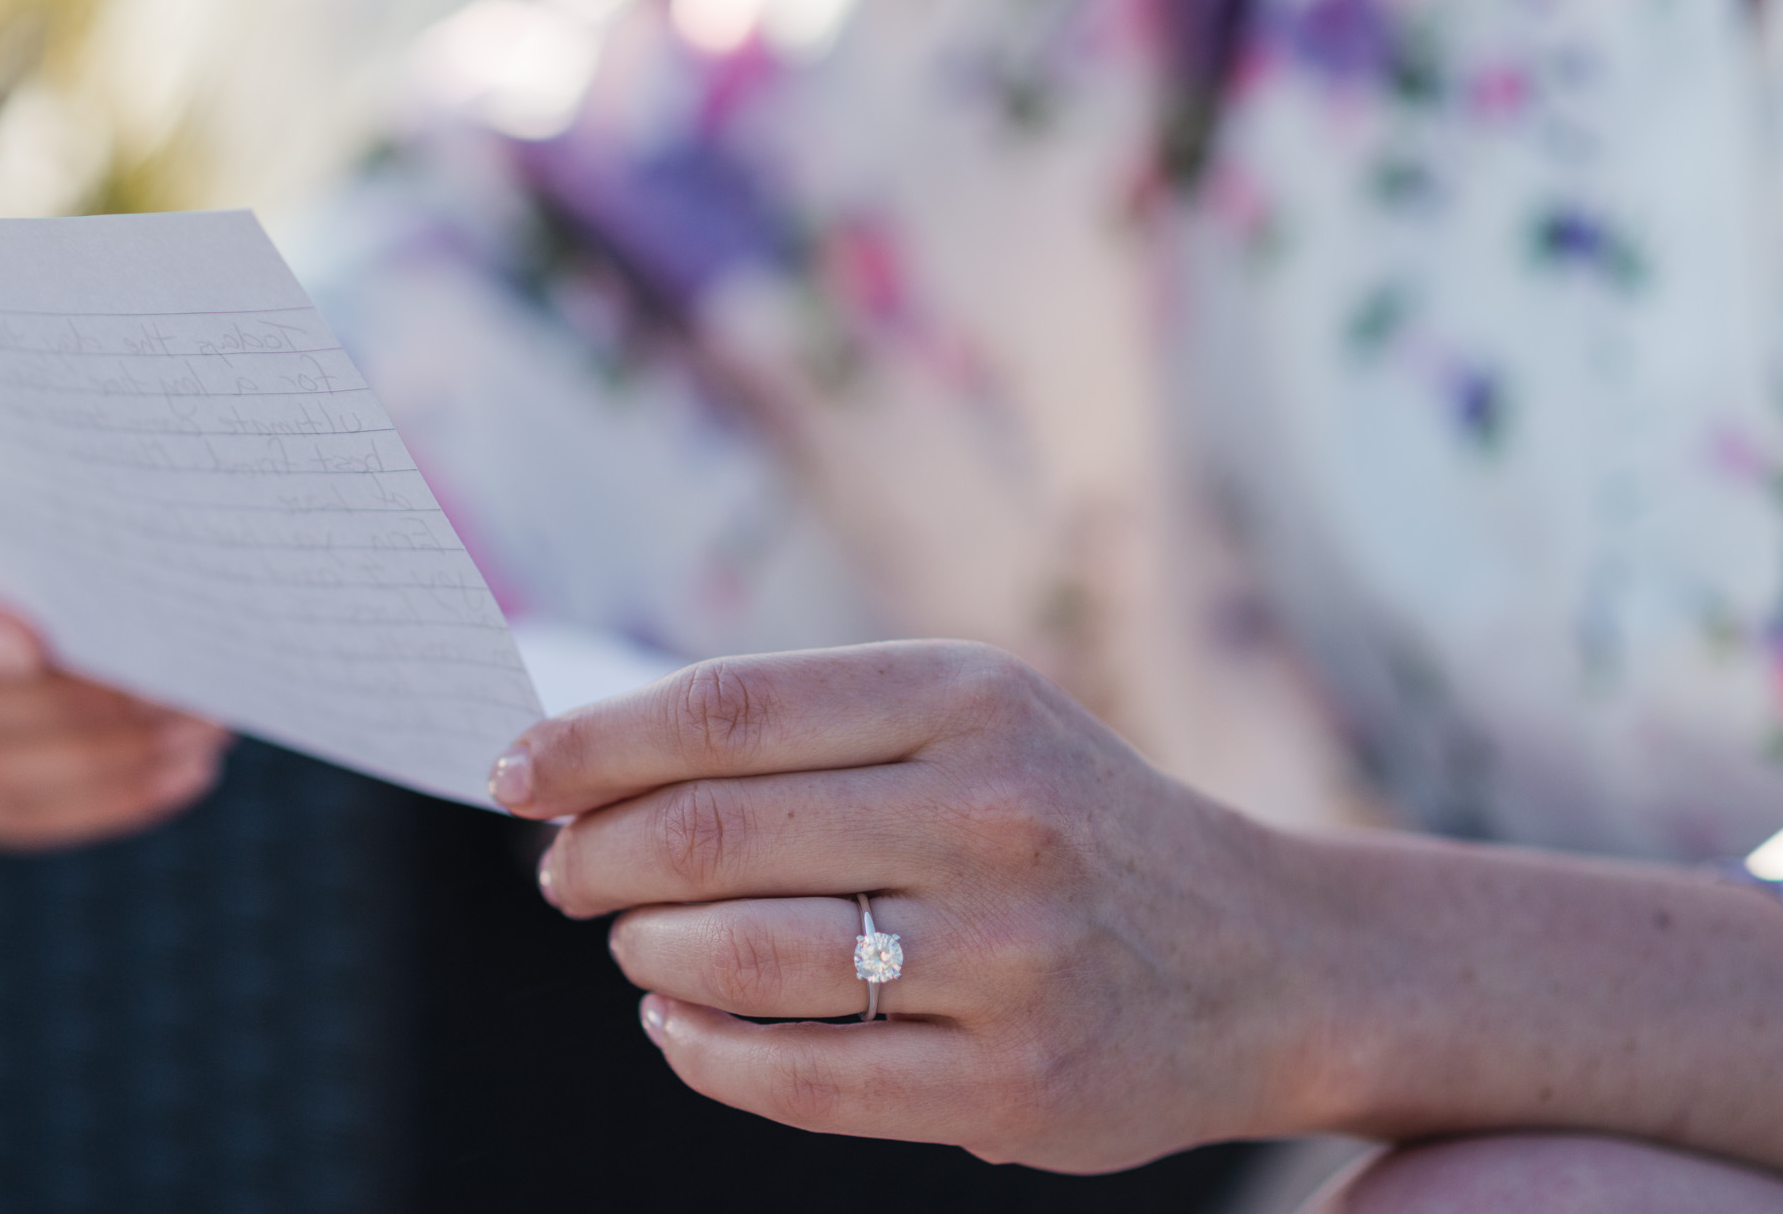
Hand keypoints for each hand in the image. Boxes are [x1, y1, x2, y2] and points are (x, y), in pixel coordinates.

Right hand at [0, 460, 232, 851]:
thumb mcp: (40, 458)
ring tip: (206, 729)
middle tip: (191, 691)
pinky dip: (110, 800)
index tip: (35, 641)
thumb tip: (148, 545)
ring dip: (112, 764)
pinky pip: (17, 816)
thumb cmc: (43, 477)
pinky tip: (186, 770)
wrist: (23, 518)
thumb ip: (65, 499)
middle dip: (84, 711)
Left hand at [488, 641, 1298, 1170]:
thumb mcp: (977, 724)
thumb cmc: (1069, 822)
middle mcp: (996, 814)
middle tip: (560, 871)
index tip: (515, 769)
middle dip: (598, 853)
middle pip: (716, 831)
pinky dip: (701, 1049)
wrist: (1266, 956)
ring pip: (744, 958)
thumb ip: (811, 731)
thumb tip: (593, 763)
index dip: (595, 742)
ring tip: (638, 941)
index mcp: (971, 698)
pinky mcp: (1015, 1083)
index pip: (729, 708)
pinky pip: (801, 1078)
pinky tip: (676, 1021)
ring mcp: (1011, 956)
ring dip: (649, 950)